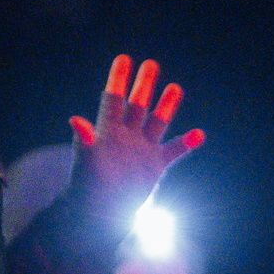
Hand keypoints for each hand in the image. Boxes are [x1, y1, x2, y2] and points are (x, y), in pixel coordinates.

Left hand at [70, 56, 203, 212]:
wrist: (99, 215)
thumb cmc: (87, 189)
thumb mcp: (84, 164)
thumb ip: (83, 141)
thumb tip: (75, 120)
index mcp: (107, 132)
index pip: (113, 100)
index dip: (119, 79)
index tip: (124, 58)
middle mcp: (126, 137)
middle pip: (137, 105)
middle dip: (144, 85)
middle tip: (151, 64)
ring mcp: (142, 150)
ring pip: (157, 123)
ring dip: (166, 106)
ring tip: (175, 88)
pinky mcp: (154, 166)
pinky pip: (174, 151)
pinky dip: (186, 144)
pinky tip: (198, 134)